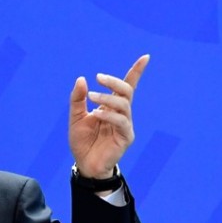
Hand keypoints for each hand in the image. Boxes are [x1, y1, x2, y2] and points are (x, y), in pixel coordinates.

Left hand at [69, 54, 148, 178]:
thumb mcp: (75, 117)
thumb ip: (78, 99)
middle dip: (114, 82)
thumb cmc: (82, 141)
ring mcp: (125, 125)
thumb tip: (82, 79)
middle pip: (127, 91)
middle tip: (98, 77)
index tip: (146, 57)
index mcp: (112, 106)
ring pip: (124, 105)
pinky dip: (109, 115)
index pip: (128, 86)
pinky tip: (97, 114)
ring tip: (91, 97)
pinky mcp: (126, 137)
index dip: (137, 71)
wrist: (84, 165)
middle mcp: (121, 113)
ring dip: (107, 98)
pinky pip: (121, 121)